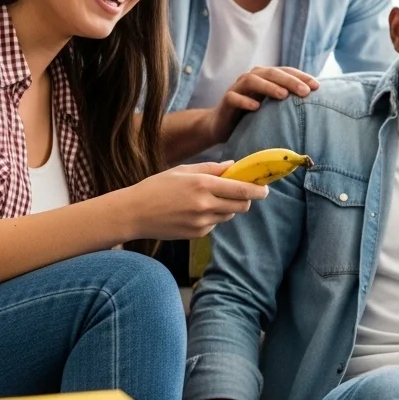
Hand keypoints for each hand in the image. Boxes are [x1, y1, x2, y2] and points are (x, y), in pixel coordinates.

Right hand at [124, 162, 269, 239]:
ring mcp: (201, 222)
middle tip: (241, 192)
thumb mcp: (183, 171)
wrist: (133, 213)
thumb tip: (233, 165)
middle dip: (246, 199)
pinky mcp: (197, 234)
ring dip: (227, 207)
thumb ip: (211, 168)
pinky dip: (212, 217)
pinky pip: (215, 224)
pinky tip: (193, 211)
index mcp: (202, 184)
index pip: (242, 190)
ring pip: (229, 214)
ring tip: (208, 199)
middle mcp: (205, 205)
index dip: (258, 190)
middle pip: (242, 205)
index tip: (265, 188)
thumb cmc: (156, 187)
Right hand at [207, 67, 318, 145]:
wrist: (222, 125)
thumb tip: (319, 103)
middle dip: (289, 80)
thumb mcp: (273, 107)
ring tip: (283, 95)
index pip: (285, 71)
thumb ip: (289, 101)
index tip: (317, 86)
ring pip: (252, 80)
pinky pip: (234, 97)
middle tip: (305, 91)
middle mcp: (251, 78)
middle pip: (271, 73)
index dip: (301, 76)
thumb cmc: (253, 115)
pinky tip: (256, 107)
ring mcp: (237, 88)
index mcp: (265, 77)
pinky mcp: (226, 101)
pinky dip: (245, 101)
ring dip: (269, 86)